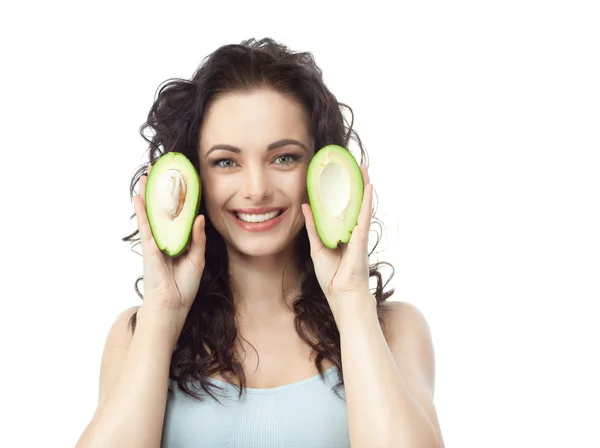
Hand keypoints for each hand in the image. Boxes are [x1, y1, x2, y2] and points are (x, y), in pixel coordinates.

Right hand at [132, 165, 205, 312]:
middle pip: (164, 211)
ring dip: (149, 195)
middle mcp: (166, 239)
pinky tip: (139, 196)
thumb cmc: (184, 287)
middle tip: (162, 172)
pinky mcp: (149, 247)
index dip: (181, 201)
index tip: (183, 183)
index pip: (180, 217)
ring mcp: (156, 241)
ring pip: (153, 213)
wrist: (172, 305)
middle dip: (163, 192)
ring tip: (147, 176)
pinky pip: (146, 225)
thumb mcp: (197, 259)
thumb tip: (199, 218)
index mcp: (179, 242)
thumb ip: (198, 238)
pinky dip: (142, 210)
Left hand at [301, 164, 374, 317]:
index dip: (339, 191)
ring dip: (363, 186)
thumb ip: (313, 227)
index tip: (337, 173)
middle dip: (353, 183)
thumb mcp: (317, 247)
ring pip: (361, 204)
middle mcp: (351, 230)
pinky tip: (368, 187)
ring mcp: (358, 233)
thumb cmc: (331, 276)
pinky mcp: (362, 238)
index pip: (340, 207)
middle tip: (353, 165)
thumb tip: (305, 206)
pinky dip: (366, 201)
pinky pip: (364, 216)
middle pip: (353, 202)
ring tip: (363, 168)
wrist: (341, 295)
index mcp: (340, 232)